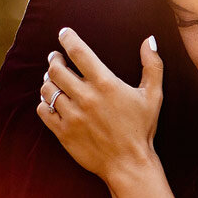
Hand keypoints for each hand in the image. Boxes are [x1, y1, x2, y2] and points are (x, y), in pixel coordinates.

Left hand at [36, 28, 162, 184]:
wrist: (128, 164)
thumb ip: (152, 66)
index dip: (68, 38)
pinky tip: (52, 101)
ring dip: (48, 80)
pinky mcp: (63, 132)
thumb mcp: (153, 96)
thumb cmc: (142, 129)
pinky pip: (43, 111)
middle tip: (56, 58)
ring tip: (53, 78)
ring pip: (47, 89)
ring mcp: (72, 115)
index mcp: (105, 84)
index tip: (64, 33)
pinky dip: (44, 103)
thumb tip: (150, 39)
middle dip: (54, 59)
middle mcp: (86, 97)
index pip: (79, 52)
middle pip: (57, 69)